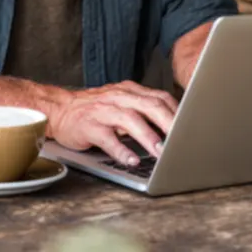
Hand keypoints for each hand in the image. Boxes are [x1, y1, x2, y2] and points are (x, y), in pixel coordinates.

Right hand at [48, 81, 177, 166]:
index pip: (160, 97)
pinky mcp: (88, 126)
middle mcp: (118, 98)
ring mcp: (103, 111)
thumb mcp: (121, 103)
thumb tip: (173, 126)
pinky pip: (107, 138)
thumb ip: (143, 110)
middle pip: (149, 106)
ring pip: (129, 120)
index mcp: (130, 91)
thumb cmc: (95, 110)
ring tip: (160, 152)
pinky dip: (121, 150)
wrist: (59, 109)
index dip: (177, 112)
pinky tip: (131, 160)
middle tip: (182, 140)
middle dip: (168, 123)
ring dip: (147, 136)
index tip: (192, 127)